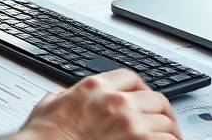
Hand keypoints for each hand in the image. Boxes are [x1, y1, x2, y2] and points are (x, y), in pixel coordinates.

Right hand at [3, 69, 182, 139]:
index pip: (131, 78)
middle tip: (164, 121)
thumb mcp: (49, 104)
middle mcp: (116, 102)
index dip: (142, 89)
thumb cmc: (43, 136)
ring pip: (165, 121)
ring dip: (168, 131)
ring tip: (168, 137)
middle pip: (155, 98)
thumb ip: (65, 96)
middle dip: (161, 111)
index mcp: (95, 87)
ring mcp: (130, 124)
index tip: (145, 98)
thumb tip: (64, 96)